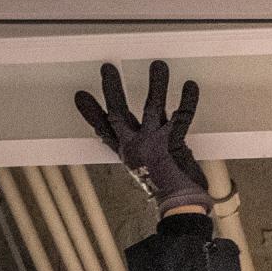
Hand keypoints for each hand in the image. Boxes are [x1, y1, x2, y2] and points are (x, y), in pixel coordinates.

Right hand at [74, 60, 211, 215]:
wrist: (179, 206)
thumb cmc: (164, 186)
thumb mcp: (142, 166)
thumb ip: (134, 147)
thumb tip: (122, 135)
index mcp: (127, 152)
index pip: (104, 130)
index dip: (92, 114)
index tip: (80, 96)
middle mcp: (135, 147)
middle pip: (118, 114)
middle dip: (113, 90)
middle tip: (107, 67)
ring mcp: (154, 144)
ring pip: (151, 108)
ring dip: (155, 85)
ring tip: (158, 64)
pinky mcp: (174, 144)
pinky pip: (182, 118)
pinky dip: (187, 101)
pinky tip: (190, 85)